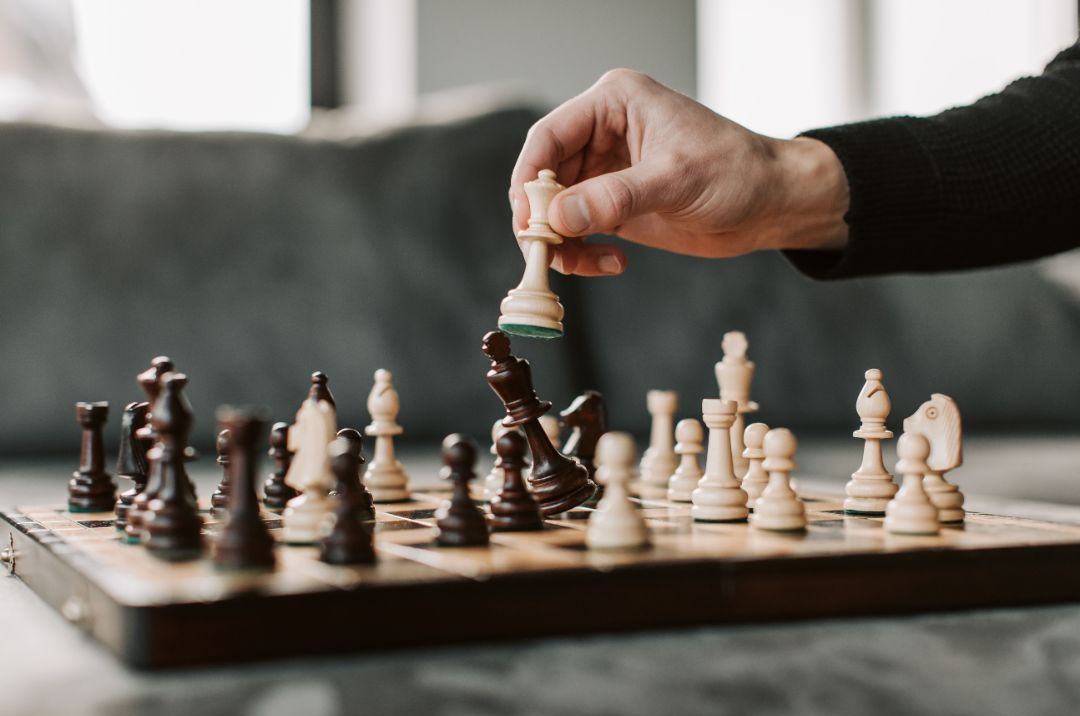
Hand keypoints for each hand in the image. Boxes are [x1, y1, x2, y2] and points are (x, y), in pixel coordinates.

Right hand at [509, 69, 849, 275]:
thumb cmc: (736, 172)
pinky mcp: (613, 205)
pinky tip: (612, 263)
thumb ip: (614, 197)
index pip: (549, 137)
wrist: (771, 204)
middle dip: (541, 219)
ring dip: (560, 243)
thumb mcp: (675, 180)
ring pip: (555, 210)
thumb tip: (558, 218)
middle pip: (544, 177)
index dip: (530, 179)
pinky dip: (581, 253)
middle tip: (547, 254)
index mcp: (615, 104)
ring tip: (583, 264)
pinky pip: (576, 231)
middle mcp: (602, 134)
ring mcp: (606, 171)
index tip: (528, 220)